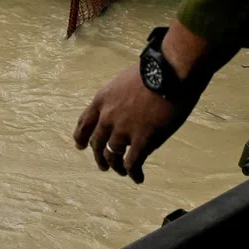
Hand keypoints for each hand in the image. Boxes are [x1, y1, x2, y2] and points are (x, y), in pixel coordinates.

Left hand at [74, 63, 193, 183]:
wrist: (168, 72)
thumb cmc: (152, 71)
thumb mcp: (124, 81)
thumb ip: (120, 96)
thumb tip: (127, 104)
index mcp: (102, 99)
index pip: (84, 122)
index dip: (81, 135)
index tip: (79, 145)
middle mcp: (108, 116)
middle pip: (96, 142)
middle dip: (98, 155)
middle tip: (102, 165)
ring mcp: (124, 129)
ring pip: (113, 155)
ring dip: (116, 166)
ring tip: (121, 171)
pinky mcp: (143, 139)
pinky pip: (133, 162)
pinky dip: (133, 172)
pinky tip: (137, 177)